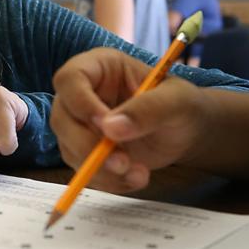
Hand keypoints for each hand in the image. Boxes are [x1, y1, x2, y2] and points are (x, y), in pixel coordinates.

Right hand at [51, 48, 210, 192]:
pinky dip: (107, 181)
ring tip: (139, 174)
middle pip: (61, 118)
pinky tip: (136, 179)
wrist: (186, 132)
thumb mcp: (176, 101)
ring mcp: (81, 124)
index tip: (107, 126)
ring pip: (69, 148)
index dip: (80, 103)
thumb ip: (148, 109)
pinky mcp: (86, 151)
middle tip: (121, 162)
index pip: (70, 79)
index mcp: (100, 67)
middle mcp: (84, 93)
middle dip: (87, 146)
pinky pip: (82, 169)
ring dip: (100, 169)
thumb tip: (111, 128)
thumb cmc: (182, 105)